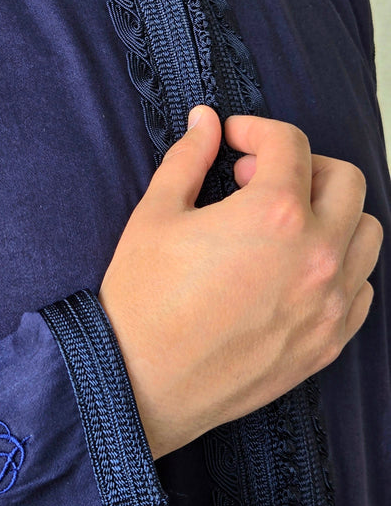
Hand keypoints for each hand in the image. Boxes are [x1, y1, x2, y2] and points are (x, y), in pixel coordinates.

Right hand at [98, 106, 383, 459]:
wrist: (140, 384)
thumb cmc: (142, 299)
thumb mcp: (156, 214)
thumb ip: (188, 158)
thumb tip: (205, 121)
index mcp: (275, 213)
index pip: (289, 144)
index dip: (255, 129)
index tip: (231, 138)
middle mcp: (317, 254)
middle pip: (345, 180)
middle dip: (303, 165)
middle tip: (255, 179)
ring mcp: (330, 303)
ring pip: (365, 233)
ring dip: (330, 214)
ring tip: (282, 223)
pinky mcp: (328, 343)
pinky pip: (361, 288)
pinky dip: (339, 267)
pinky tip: (295, 269)